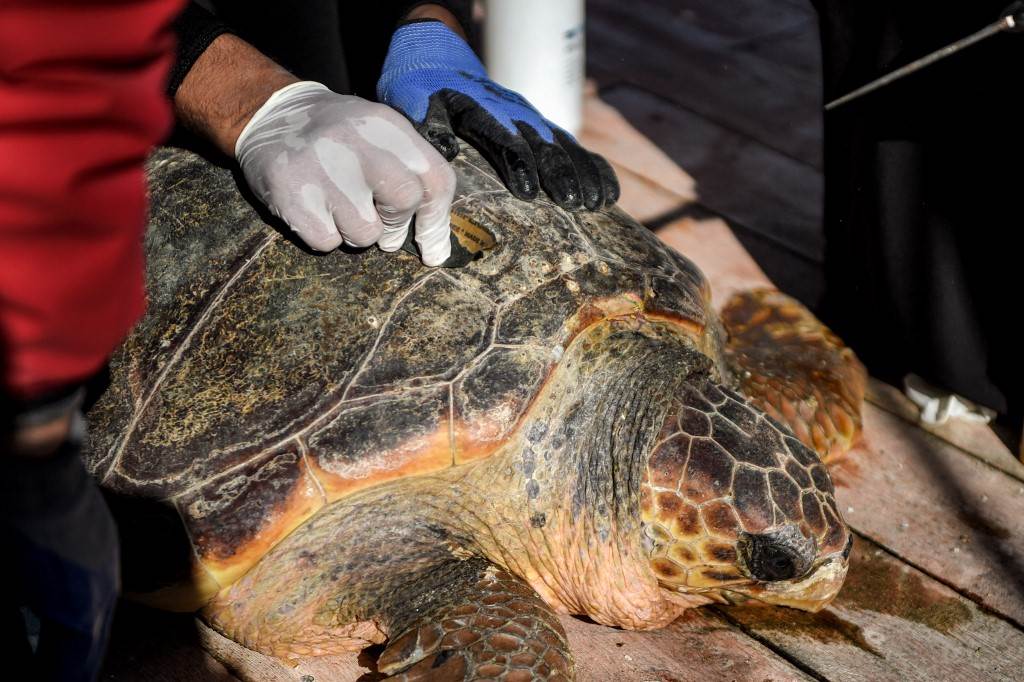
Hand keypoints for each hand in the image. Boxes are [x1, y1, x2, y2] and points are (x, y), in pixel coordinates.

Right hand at [235, 81, 455, 264]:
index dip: (437, 218)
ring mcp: (322, 169)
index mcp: (385, 125)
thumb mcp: (379, 135)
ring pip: (366, 234)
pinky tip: (315, 209)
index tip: (429, 240)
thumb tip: (436, 251)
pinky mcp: (292, 195)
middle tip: (380, 218)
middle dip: (397, 222)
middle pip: (405, 201)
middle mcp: (356, 142)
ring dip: (356, 231)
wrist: (268, 114)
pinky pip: (327, 242)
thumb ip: (413, 178)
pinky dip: (324, 235)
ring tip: (339, 205)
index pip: (435, 179)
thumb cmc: (337, 134)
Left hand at [377, 21, 618, 210]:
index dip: (517, 162)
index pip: (503, 136)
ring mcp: (532, 119)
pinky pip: (574, 148)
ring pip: (564, 146)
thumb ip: (429, 123)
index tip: (528, 191)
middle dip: (559, 173)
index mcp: (480, 108)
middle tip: (574, 203)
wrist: (441, 59)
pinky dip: (593, 169)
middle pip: (542, 143)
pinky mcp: (543, 127)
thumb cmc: (422, 88)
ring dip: (582, 174)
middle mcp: (513, 112)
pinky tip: (608, 195)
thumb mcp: (413, 101)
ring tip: (596, 203)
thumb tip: (447, 150)